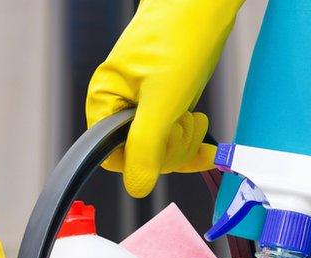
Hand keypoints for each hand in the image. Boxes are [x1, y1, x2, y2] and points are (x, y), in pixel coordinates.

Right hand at [86, 0, 243, 197]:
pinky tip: (205, 140)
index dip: (143, 158)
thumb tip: (136, 186)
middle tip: (185, 123)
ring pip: (159, 146)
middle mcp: (119, 103)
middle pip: (139, 154)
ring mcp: (142, 102)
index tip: (166, 145)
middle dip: (170, 147)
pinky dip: (190, 139)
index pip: (114, 155)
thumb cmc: (180, 34)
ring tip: (194, 117)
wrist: (203, 1)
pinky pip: (172, 132)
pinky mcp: (164, 98)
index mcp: (105, 101)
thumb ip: (146, 146)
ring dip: (183, 140)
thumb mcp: (163, 99)